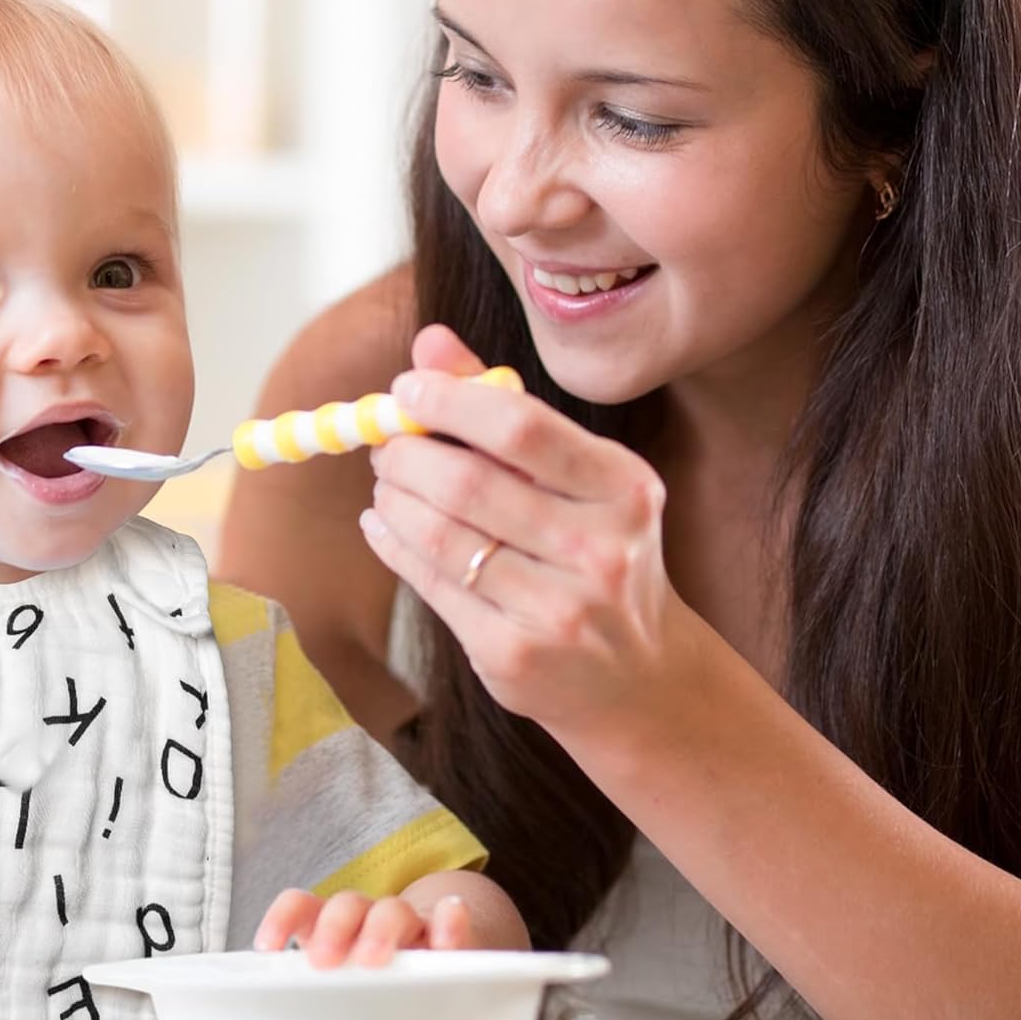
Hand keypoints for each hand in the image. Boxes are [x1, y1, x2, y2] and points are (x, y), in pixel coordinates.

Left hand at [254, 889, 471, 967]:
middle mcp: (368, 917)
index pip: (302, 906)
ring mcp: (408, 923)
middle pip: (347, 905)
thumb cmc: (373, 981)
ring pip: (393, 910)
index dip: (283, 919)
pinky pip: (449, 920)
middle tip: (323, 961)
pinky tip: (445, 942)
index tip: (267, 946)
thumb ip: (315, 996)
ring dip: (380, 929)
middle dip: (332, 928)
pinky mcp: (446, 936)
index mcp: (333, 926)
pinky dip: (448, 925)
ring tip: (374, 959)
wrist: (435, 958)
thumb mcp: (339, 987)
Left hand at [360, 325, 700, 745]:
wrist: (636, 676)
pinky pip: (431, 585)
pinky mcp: (515, 655)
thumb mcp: (573, 475)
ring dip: (394, 500)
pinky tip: (383, 526)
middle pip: (468, 484)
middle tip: (387, 445)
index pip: (521, 427)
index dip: (450, 400)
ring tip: (386, 484)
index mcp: (622, 487)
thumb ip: (502, 404)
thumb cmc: (593, 550)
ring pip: (441, 537)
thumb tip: (429, 342)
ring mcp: (559, 609)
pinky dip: (393, 547)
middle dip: (408, 455)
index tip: (407, 388)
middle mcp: (601, 549)